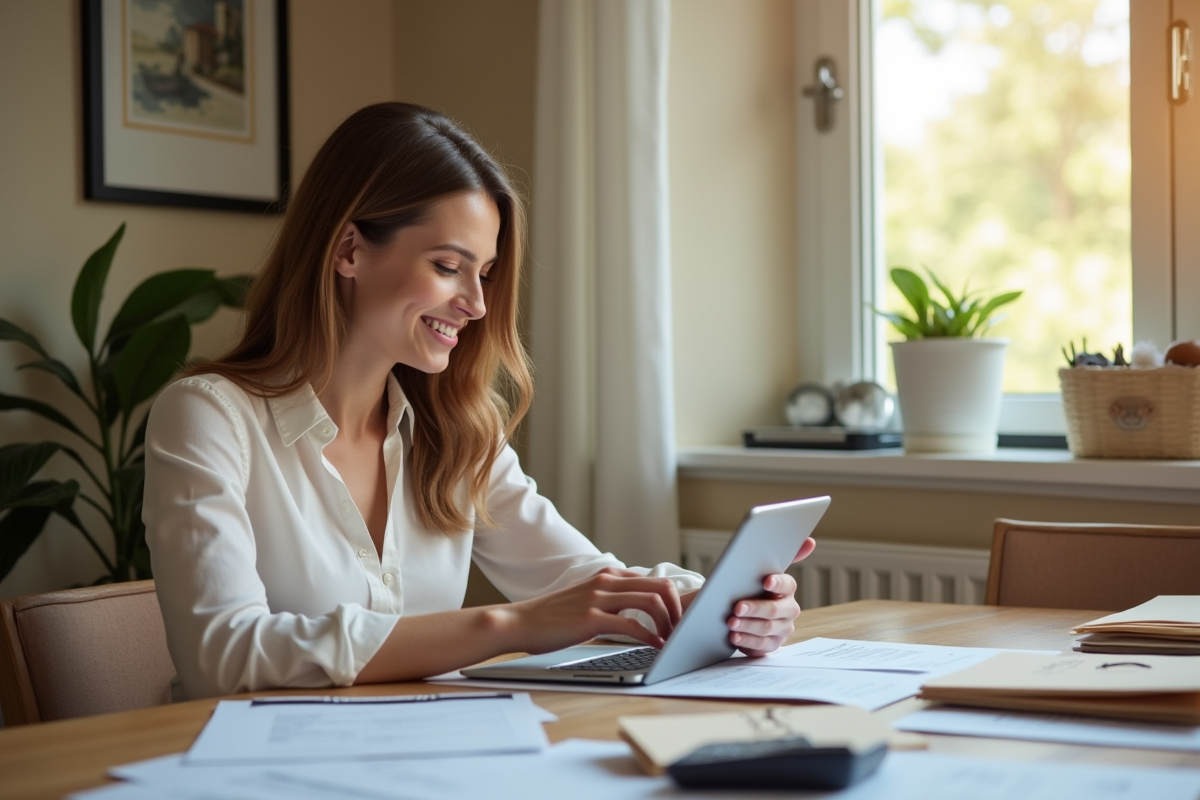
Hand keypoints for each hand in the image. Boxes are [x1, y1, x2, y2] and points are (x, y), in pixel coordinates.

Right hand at [507, 568, 682, 653]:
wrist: (520, 621)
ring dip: (668, 624)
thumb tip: (642, 610)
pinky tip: (654, 647)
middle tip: (681, 631)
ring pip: (651, 603)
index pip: (654, 581)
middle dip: (678, 611)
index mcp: (608, 576)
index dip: (673, 602)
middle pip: (661, 587)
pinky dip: (649, 637)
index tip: (679, 622)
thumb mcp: (588, 599)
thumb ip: (613, 599)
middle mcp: (607, 582)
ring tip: (670, 641)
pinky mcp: (591, 618)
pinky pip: (631, 625)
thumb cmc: (554, 616)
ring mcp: (599, 598)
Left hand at [725, 536, 816, 656]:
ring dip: (748, 625)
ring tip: (730, 622)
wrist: (745, 612)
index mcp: (788, 590)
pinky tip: (734, 637)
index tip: (765, 581)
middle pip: (774, 610)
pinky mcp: (771, 645)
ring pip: (766, 629)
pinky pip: (761, 646)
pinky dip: (746, 641)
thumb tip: (810, 541)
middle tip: (736, 607)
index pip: (788, 585)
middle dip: (755, 608)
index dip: (778, 583)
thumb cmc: (753, 588)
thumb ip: (783, 556)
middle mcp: (788, 610)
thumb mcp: (762, 571)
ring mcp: (781, 630)